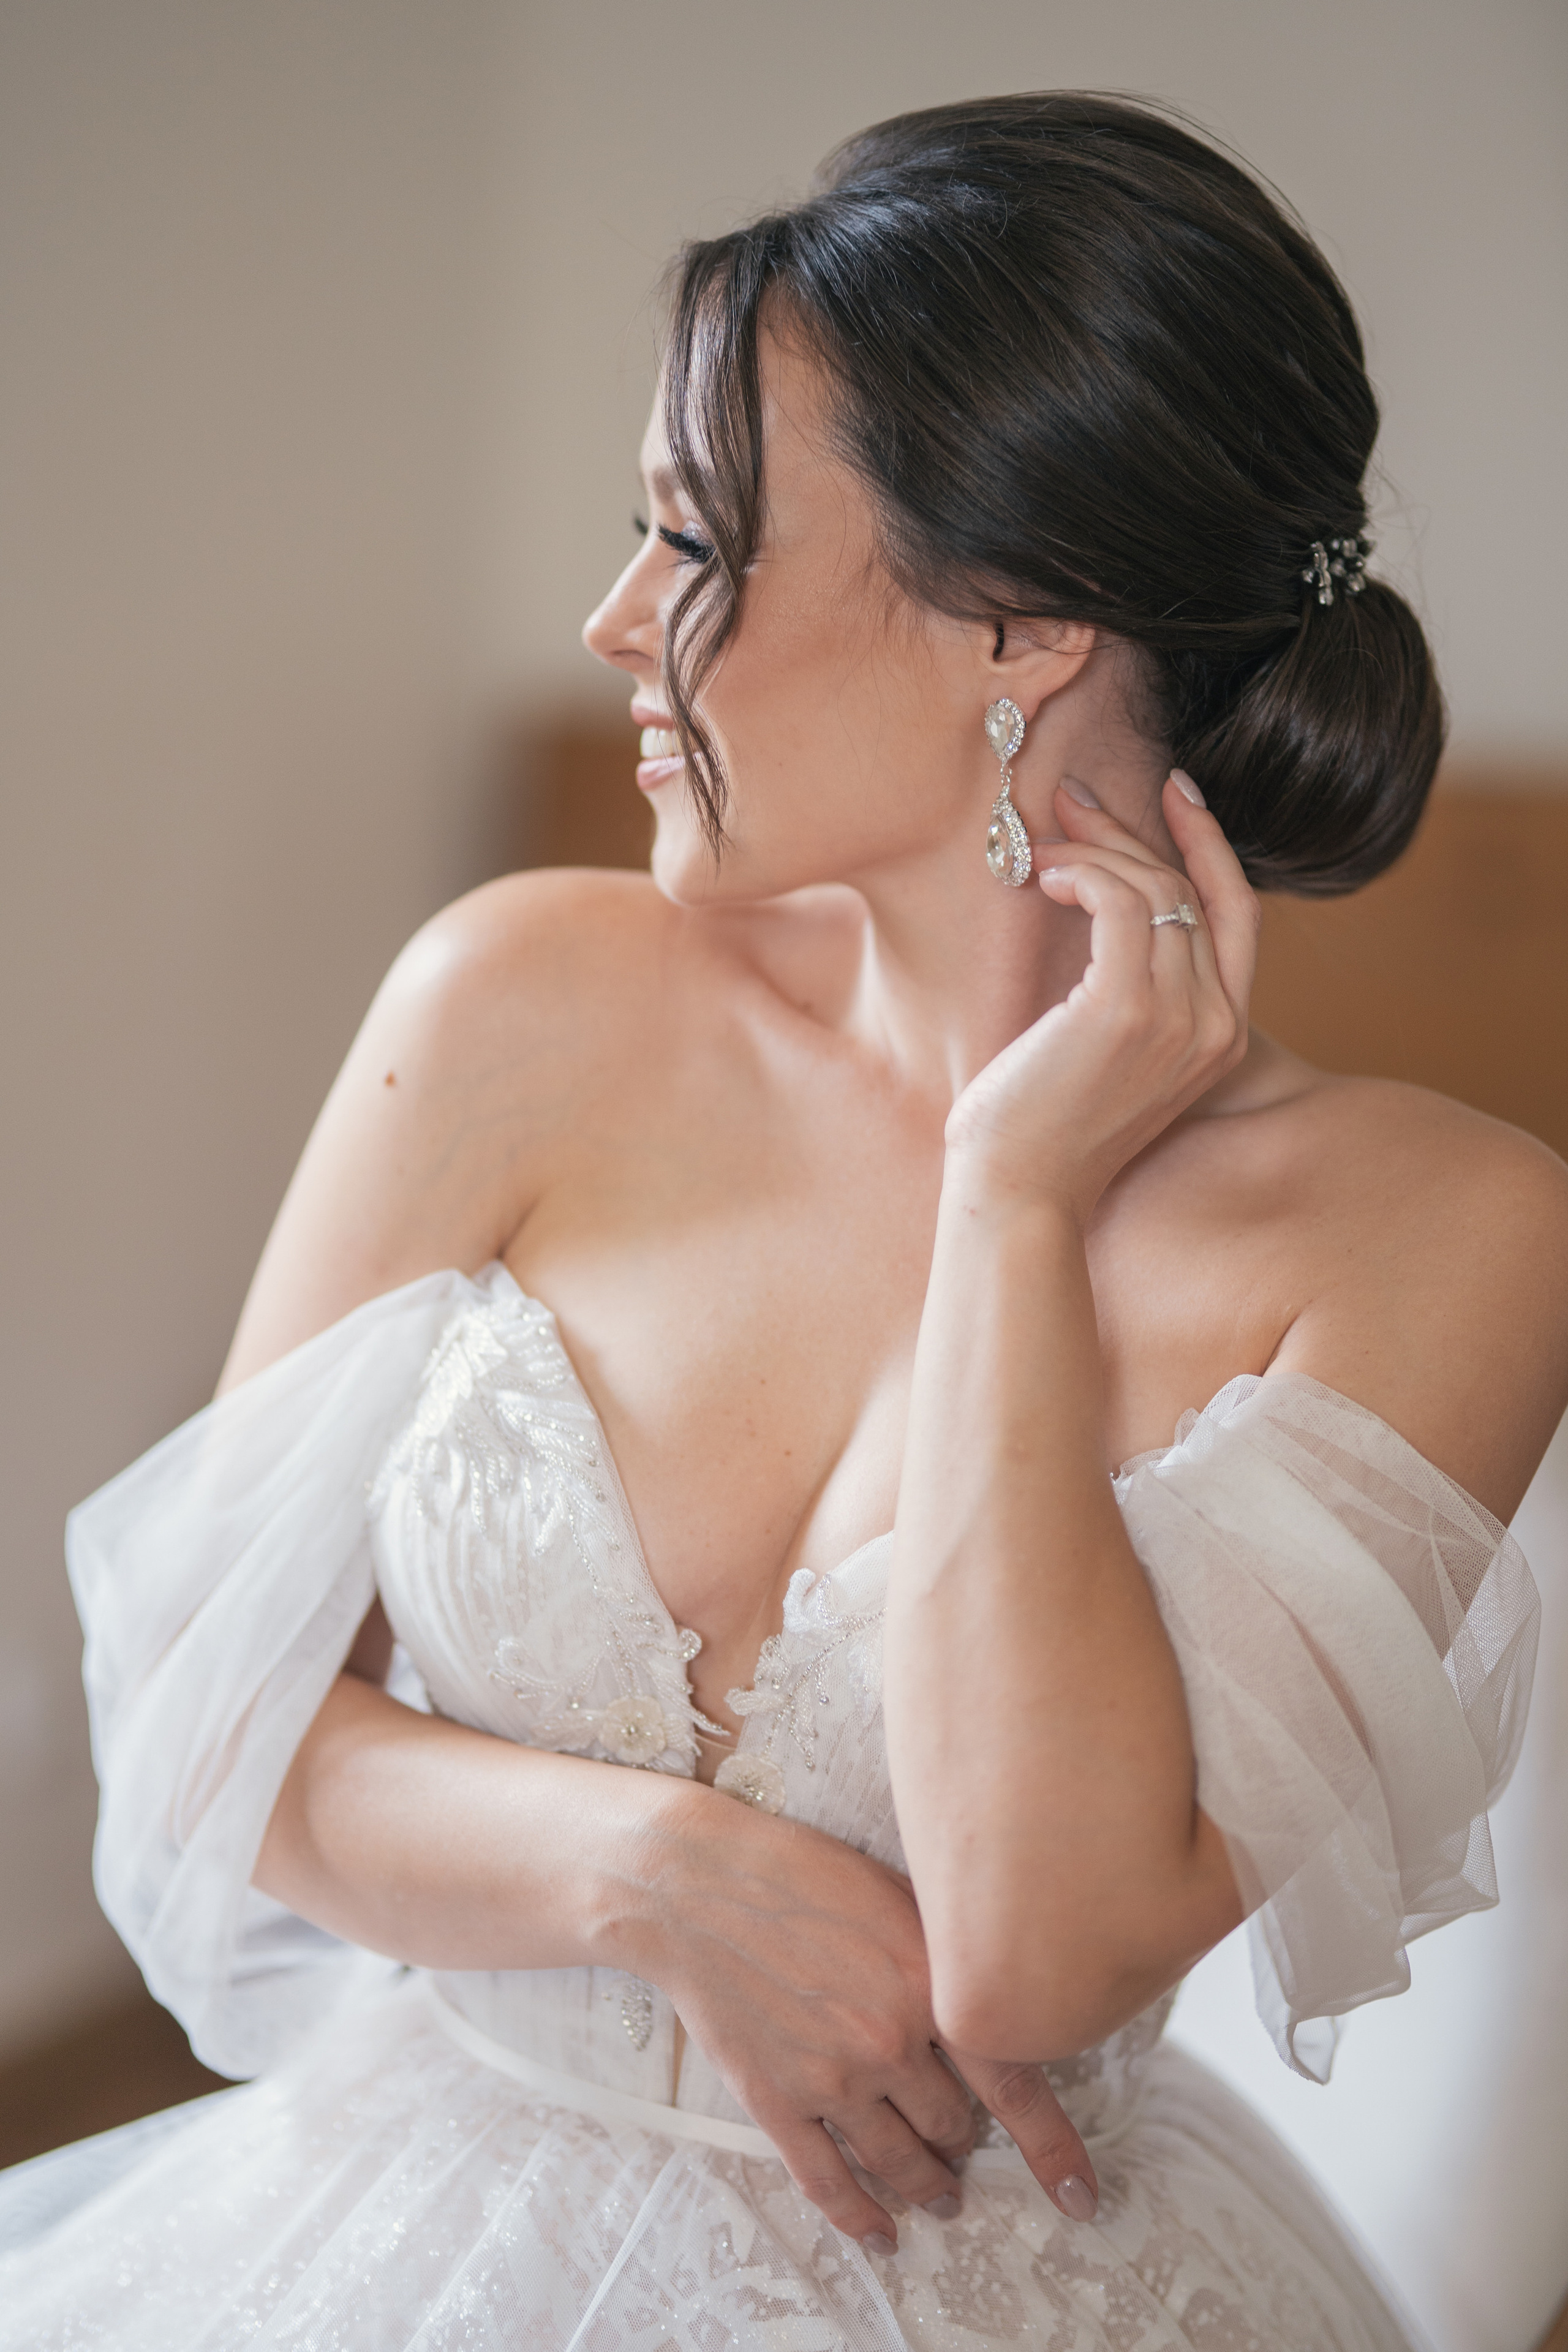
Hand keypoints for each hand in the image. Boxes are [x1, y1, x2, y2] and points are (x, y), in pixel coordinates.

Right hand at [644, 1798, 1096, 2252]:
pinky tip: (883, 2234)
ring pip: (900, 2163)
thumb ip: (945, 1956)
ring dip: (928, 2186)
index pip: (1015, 2085)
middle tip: (967, 2140)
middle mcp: (887, 2042)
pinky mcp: (775, 2100)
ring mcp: (829, 2078)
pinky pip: (828, 2182)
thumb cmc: (801, 1872)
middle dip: (966, 2138)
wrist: (698, 1883)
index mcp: (926, 1984)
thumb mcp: (897, 1895)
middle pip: (955, 2126)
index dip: (1053, 2150)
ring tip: (942, 2196)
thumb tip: (995, 1995)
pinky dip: (860, 2218)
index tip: (1080, 2195)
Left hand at [946, 772, 1258, 1215]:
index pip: (1236, 912)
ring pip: (1153, 890)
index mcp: (1222, 1034)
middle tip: (1073, 801)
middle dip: (1132, 832)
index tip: (1173, 790)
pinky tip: (1046, 878)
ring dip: (1093, 852)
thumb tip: (1105, 909)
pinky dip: (1082, 874)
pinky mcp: (1127, 1009)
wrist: (1019, 1193)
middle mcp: (1216, 1024)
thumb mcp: (1112, 1054)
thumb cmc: (1045, 1127)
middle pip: (1189, 890)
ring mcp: (1179, 1017)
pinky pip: (1120, 902)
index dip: (1210, 843)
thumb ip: (1136, 994)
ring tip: (1040, 848)